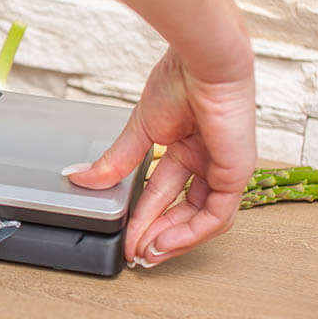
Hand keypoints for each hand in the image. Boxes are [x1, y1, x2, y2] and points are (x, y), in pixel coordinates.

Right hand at [65, 47, 255, 266]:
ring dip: (174, 240)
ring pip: (202, 218)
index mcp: (187, 147)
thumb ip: (114, 162)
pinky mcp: (236, 172)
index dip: (143, 217)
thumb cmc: (179, 81)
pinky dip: (192, 233)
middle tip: (136, 254)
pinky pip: (217, 215)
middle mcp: (208, 160)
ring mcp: (225, 168)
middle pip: (184, 211)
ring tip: (148, 254)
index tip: (125, 236)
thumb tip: (81, 178)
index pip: (163, 193)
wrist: (201, 64)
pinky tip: (167, 242)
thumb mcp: (139, 130)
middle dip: (158, 235)